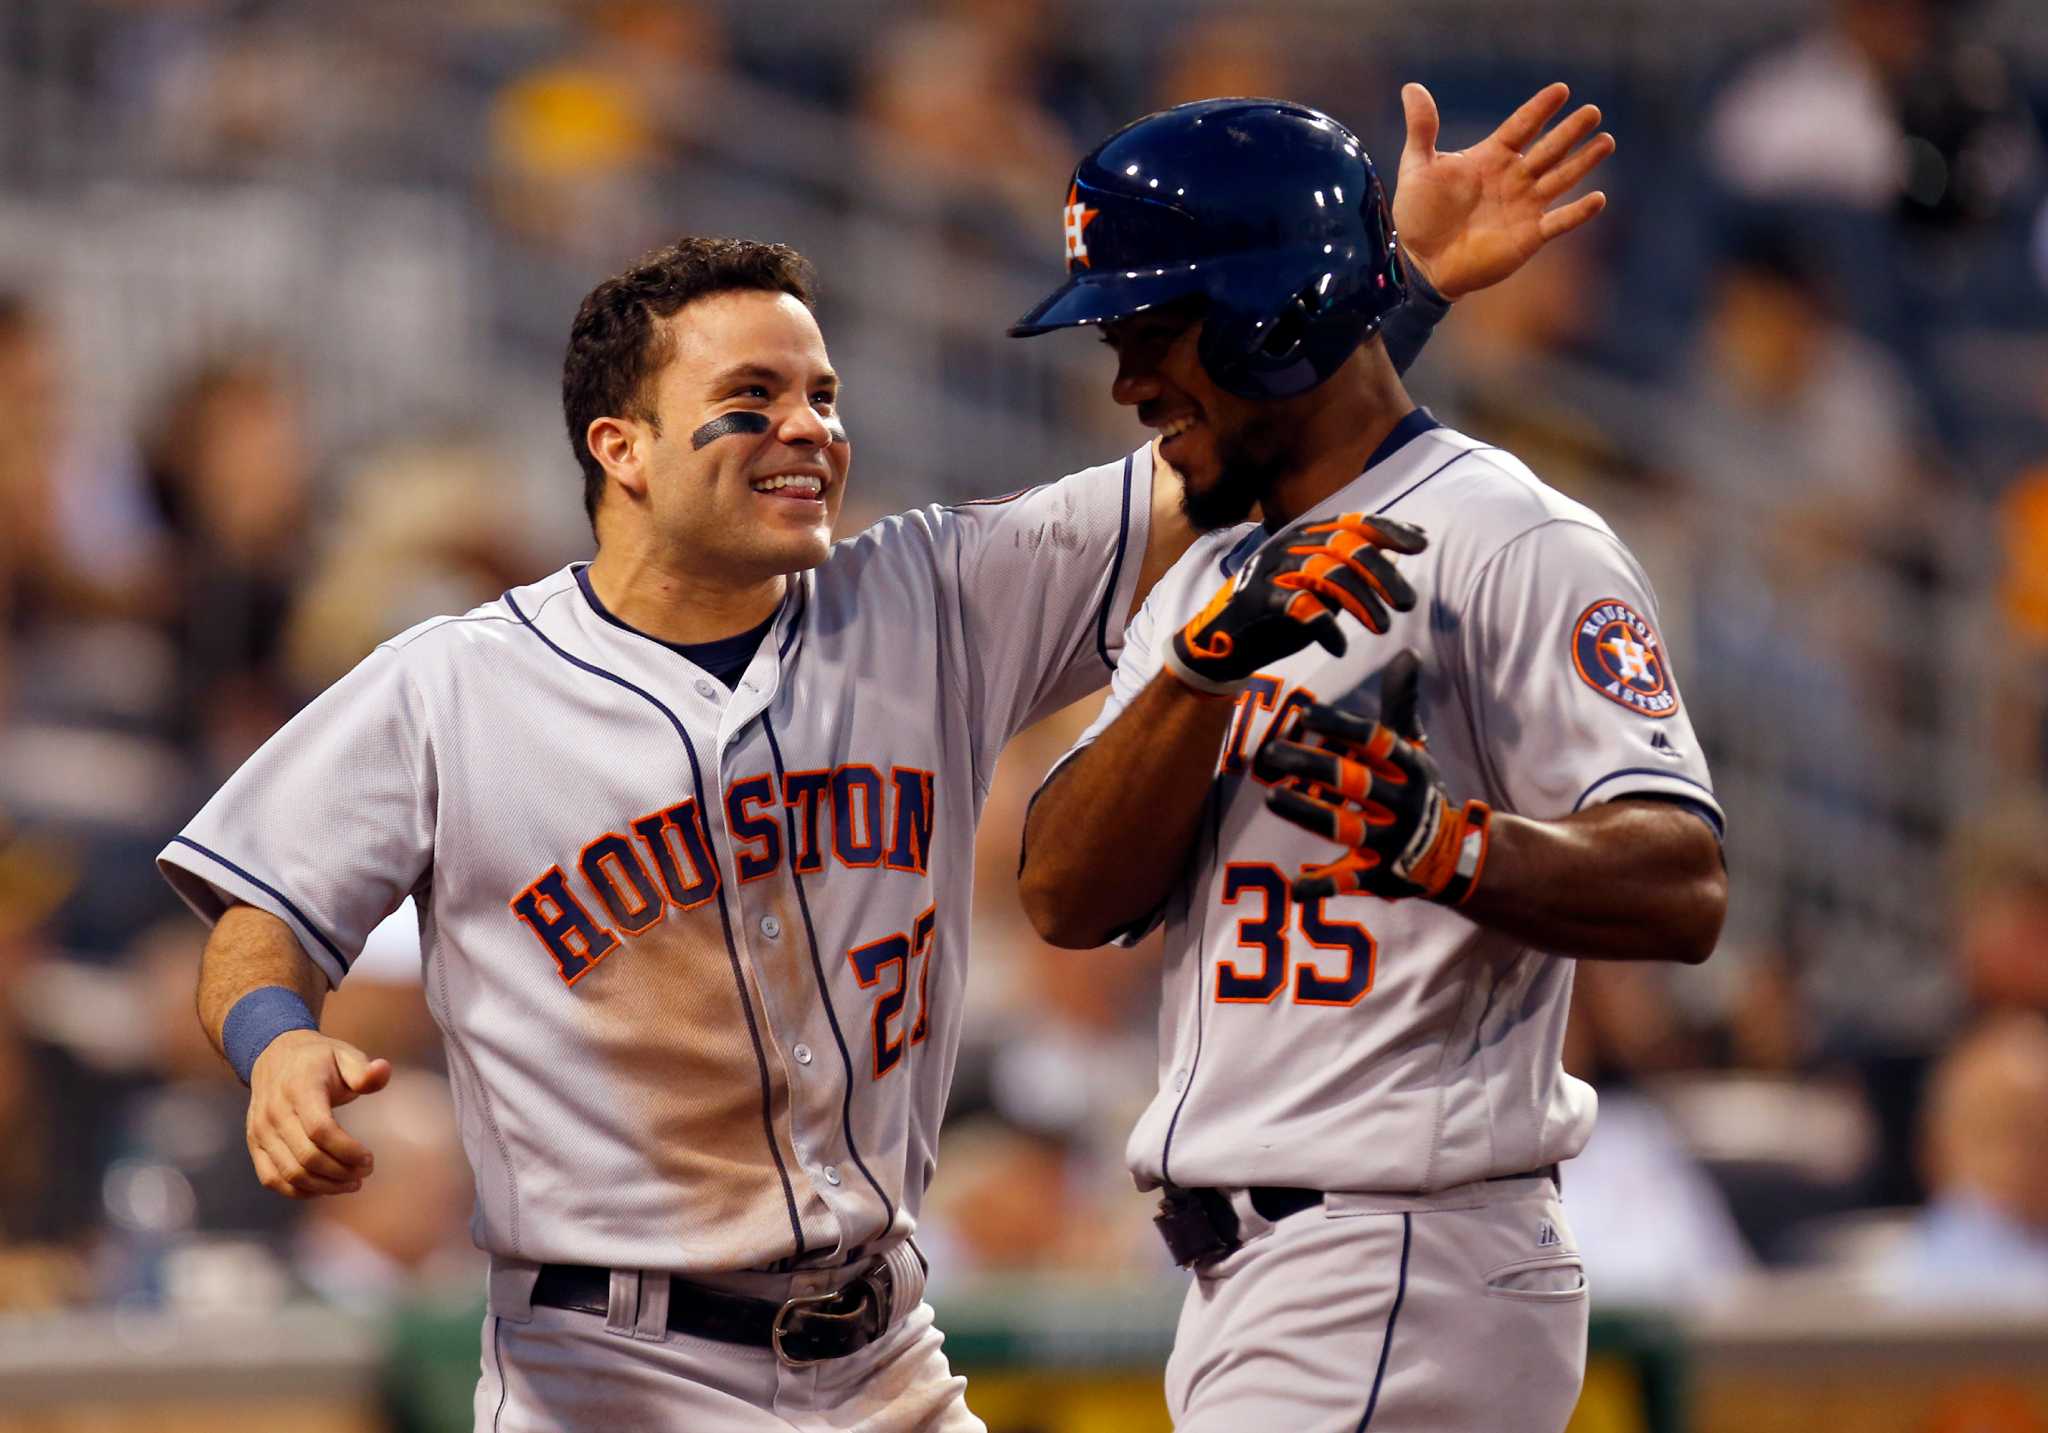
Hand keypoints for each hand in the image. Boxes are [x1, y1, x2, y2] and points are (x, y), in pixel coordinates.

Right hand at [245, 1030, 390, 1197]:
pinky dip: (299, 1191)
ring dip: (324, 1185)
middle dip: (341, 1172)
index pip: (321, 1130)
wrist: (274, 1056)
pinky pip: (272, 1179)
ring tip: (351, 1183)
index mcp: (300, 1088)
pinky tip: (324, 1187)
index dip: (347, 1150)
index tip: (370, 1158)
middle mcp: (274, 1112)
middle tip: (365, 1172)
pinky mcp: (254, 1144)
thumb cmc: (318, 1060)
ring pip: (291, 1173)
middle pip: (307, 1157)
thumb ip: (363, 1070)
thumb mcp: (344, 1055)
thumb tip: (382, 1071)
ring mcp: (260, 1131)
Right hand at [1167, 515, 1424, 692]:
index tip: (1421, 543)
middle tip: (1408, 603)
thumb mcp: (1318, 588)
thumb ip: (1349, 572)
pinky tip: (1341, 647)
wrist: (1220, 642)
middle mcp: (1288, 545)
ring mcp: (1271, 570)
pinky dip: (1325, 628)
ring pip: (1327, 573)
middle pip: (1346, 547)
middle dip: (1382, 574)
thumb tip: (1394, 557)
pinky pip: (1300, 607)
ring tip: (1383, 627)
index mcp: (1305, 536)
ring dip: (1361, 602)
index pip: (1353, 523)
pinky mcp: (1258, 599)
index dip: (1389, 529)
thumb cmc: (1277, 614)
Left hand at [1254, 649, 1490, 902]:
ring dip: (1307, 811)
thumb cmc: (1419, 790)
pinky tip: (1293, 886)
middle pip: (1352, 780)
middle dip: (1310, 765)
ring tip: (1272, 797)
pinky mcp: (1382, 875)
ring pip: (1345, 825)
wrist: (1456, 855)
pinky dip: (1322, 885)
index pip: (1373, 740)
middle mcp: (1403, 801)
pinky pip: (1349, 880)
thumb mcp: (1415, 748)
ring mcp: (1392, 839)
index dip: (1339, 726)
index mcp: (1409, 766)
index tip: (1303, 714)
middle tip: (1271, 753)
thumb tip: (1408, 652)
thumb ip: (1402, 703)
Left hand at [1392, 82, 1614, 299]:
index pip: (1521, 127)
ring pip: (1560, 178)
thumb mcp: (1417, 168)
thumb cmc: (1419, 215)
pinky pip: (1558, 222)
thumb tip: (1411, 88)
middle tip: (1593, 111)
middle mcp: (1513, 178)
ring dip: (1583, 162)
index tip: (1561, 90)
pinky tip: (1598, 198)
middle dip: (1570, 131)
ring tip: (1606, 141)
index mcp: (1491, 157)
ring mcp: (1524, 206)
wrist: (1421, 262)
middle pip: (1548, 149)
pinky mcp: (1528, 236)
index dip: (1540, 109)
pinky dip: (1578, 212)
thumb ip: (1422, 130)